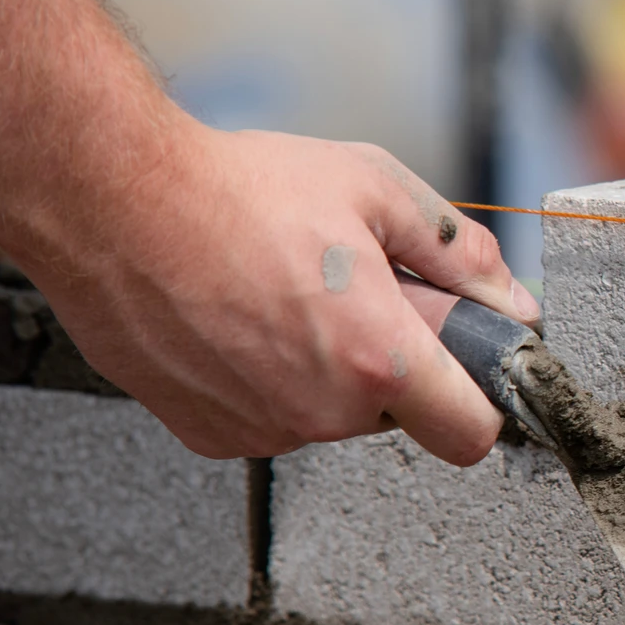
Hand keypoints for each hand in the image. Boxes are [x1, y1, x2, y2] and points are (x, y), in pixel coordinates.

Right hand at [28, 118, 537, 463]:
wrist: (110, 200)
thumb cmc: (238, 189)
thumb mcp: (377, 191)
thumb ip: (461, 255)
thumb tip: (513, 302)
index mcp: (377, 358)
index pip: (471, 435)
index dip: (481, 401)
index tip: (470, 370)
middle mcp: (323, 411)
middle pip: (398, 415)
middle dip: (394, 362)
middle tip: (355, 293)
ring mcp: (262, 429)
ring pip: (332, 416)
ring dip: (329, 369)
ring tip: (286, 294)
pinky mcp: (209, 434)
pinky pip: (272, 418)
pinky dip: (270, 380)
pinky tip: (240, 319)